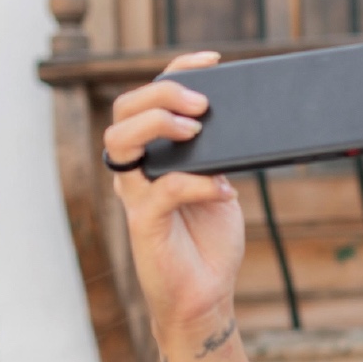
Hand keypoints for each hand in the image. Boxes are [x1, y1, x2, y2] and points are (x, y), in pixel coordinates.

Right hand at [102, 52, 263, 361]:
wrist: (207, 300)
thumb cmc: (210, 244)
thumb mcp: (222, 188)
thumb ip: (222, 158)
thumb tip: (242, 124)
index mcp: (153, 156)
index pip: (151, 100)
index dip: (176, 74)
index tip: (210, 61)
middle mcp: (136, 172)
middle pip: (125, 112)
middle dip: (161, 96)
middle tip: (202, 104)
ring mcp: (134, 197)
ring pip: (120, 144)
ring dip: (157, 127)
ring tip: (195, 130)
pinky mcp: (144, 226)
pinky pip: (159, 191)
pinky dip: (194, 184)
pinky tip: (223, 190)